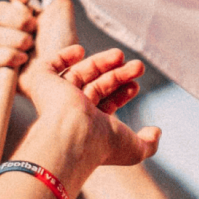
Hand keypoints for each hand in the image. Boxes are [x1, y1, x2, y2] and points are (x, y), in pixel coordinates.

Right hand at [0, 0, 76, 89]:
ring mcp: (5, 45)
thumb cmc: (66, 44)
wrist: (70, 76)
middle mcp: (12, 23)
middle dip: (17, 20)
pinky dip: (8, 57)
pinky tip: (23, 60)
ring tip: (31, 49)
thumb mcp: (62, 11)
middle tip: (34, 29)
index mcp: (25, 6)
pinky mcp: (1, 68)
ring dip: (16, 40)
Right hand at [21, 42, 160, 174]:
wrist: (73, 135)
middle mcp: (71, 112)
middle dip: (118, 75)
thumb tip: (157, 131)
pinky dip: (63, 56)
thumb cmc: (103, 146)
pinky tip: (81, 50)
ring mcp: (56, 97)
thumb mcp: (135, 149)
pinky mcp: (42, 83)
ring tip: (121, 55)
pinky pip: (49, 66)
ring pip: (80, 74)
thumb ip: (149, 143)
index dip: (122, 93)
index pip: (106, 104)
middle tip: (138, 66)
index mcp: (88, 126)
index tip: (136, 85)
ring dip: (102, 62)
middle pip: (96, 86)